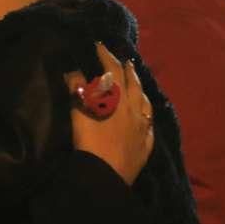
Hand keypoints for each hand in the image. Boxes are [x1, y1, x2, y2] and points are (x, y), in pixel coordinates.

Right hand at [66, 43, 153, 185]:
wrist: (105, 177)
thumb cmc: (90, 143)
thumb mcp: (79, 113)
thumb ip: (78, 90)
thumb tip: (75, 71)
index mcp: (117, 99)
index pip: (113, 71)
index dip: (106, 56)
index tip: (100, 46)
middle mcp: (133, 110)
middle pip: (133, 84)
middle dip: (128, 70)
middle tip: (125, 60)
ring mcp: (142, 129)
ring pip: (144, 103)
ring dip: (140, 89)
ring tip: (137, 83)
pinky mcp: (144, 147)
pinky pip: (149, 127)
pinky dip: (146, 117)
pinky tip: (145, 118)